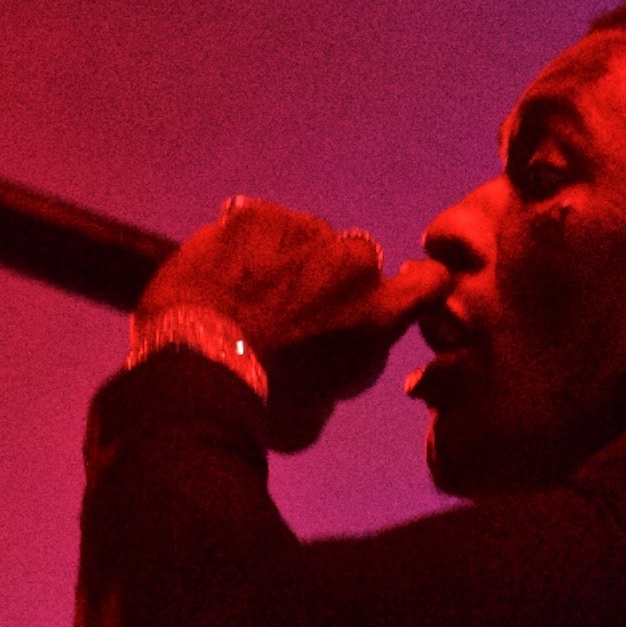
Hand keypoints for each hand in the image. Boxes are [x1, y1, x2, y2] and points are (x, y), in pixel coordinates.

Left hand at [139, 197, 432, 457]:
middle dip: (332, 280)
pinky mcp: (254, 215)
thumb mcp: (318, 411)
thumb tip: (328, 364)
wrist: (196, 372)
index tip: (393, 295)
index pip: (429, 283)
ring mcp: (303, 232)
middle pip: (357, 261)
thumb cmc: (261, 408)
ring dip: (288, 258)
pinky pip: (257, 222)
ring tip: (249, 295)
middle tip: (292, 312)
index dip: (413, 287)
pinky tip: (223, 273)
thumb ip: (337, 372)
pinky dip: (245, 242)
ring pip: (306, 237)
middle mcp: (352, 264)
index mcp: (377, 315)